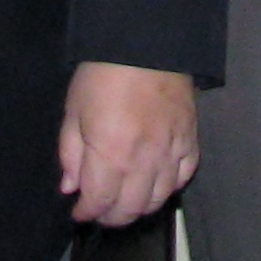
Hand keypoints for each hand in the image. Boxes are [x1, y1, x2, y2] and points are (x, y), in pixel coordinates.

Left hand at [61, 63, 196, 225]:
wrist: (144, 44)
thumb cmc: (102, 75)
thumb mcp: (74, 111)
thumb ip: (70, 154)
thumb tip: (71, 188)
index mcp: (110, 154)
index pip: (99, 202)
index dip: (86, 213)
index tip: (79, 212)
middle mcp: (143, 161)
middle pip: (130, 209)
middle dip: (111, 216)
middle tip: (101, 210)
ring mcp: (171, 152)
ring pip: (158, 199)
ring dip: (139, 207)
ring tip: (126, 199)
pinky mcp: (190, 139)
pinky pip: (184, 176)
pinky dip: (169, 187)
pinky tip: (156, 182)